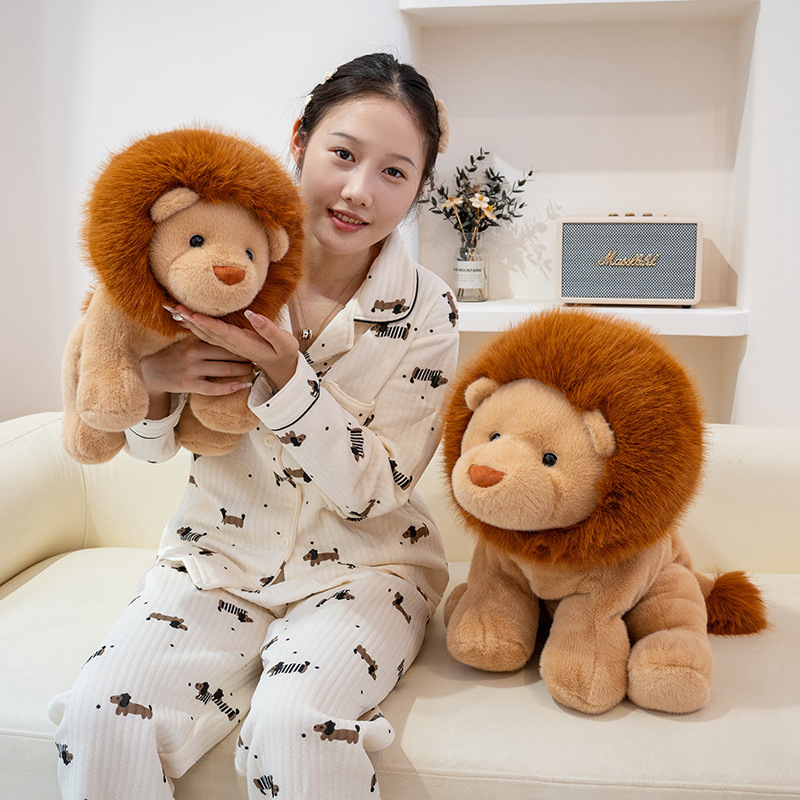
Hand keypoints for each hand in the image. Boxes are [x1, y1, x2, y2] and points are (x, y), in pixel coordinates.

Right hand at [141, 335, 253, 418]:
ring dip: (241, 370)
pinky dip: (230, 387)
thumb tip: (214, 319)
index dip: (239, 341)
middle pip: (226, 354)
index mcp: (194, 340)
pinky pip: (214, 388)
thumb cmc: (171, 354)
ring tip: (253, 369)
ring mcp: (192, 370)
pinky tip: (242, 385)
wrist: (149, 372)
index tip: (253, 341)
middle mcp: (194, 354)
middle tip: (257, 356)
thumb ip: (199, 332)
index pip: (222, 339)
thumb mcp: (184, 340)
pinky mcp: (189, 385)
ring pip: (224, 370)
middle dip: (244, 356)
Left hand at [169, 305, 298, 391]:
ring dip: (190, 322)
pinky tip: (187, 320)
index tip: (193, 314)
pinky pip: (209, 336)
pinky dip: (196, 327)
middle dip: (191, 320)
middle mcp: (234, 346)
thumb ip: (269, 330)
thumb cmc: (284, 353)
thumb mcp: (284, 343)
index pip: (222, 332)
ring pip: (206, 335)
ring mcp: (230, 346)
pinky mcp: (230, 344)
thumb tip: (252, 315)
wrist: (282, 367)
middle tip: (174, 307)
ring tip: (175, 310)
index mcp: (245, 344)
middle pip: (208, 333)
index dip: (208, 323)